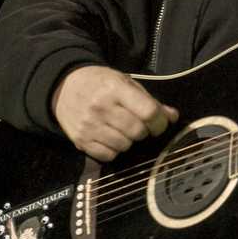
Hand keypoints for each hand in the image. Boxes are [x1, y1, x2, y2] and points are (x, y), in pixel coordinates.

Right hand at [51, 65, 178, 161]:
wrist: (64, 86)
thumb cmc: (101, 83)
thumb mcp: (125, 83)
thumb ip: (149, 100)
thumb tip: (172, 117)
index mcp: (115, 88)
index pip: (148, 112)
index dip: (160, 122)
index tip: (159, 124)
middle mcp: (101, 107)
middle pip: (137, 131)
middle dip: (144, 131)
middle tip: (140, 126)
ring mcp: (89, 125)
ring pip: (124, 145)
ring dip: (129, 141)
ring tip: (123, 130)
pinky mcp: (80, 140)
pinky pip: (108, 155)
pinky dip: (114, 150)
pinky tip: (111, 138)